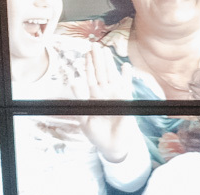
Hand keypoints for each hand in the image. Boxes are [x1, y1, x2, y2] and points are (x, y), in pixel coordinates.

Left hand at [75, 47, 138, 162]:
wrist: (111, 145)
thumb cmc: (97, 133)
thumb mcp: (84, 118)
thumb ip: (80, 101)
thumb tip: (73, 82)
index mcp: (93, 97)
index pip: (90, 77)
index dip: (88, 65)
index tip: (86, 53)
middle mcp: (104, 93)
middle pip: (100, 72)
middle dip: (97, 59)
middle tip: (94, 44)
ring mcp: (115, 96)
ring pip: (111, 75)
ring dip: (109, 63)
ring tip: (106, 50)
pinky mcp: (125, 101)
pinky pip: (126, 86)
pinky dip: (126, 77)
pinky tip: (125, 66)